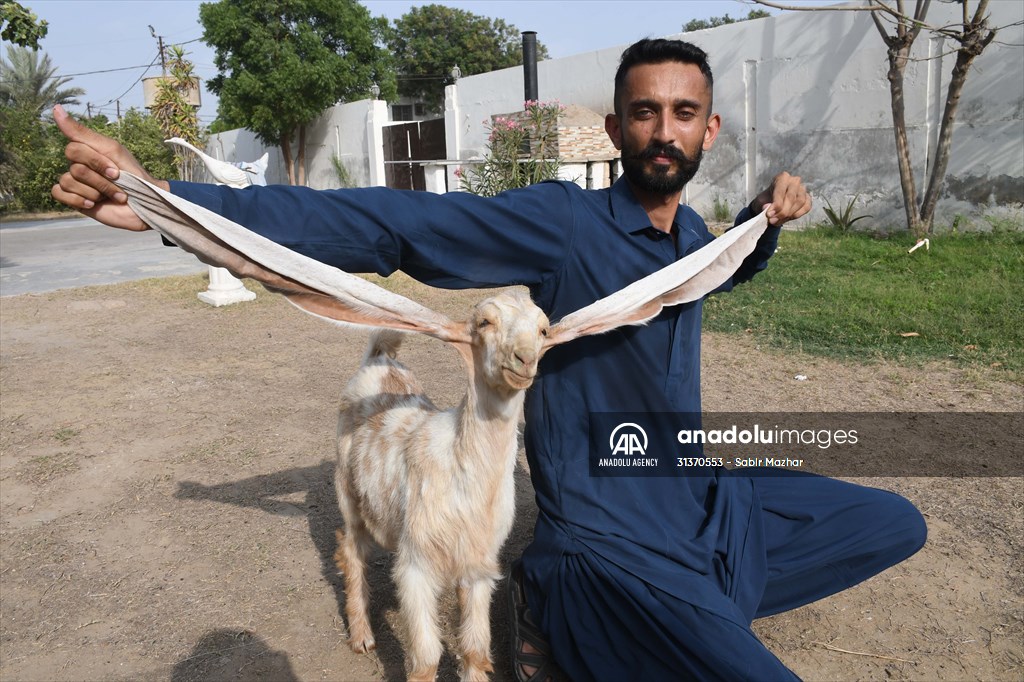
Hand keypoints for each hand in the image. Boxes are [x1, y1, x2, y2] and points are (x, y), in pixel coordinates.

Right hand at [50, 105, 168, 230]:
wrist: (147, 204)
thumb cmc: (133, 175)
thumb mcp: (112, 149)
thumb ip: (82, 133)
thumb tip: (56, 107)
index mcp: (86, 152)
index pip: (73, 149)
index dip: (96, 162)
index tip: (116, 170)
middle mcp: (78, 166)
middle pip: (74, 167)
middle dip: (99, 179)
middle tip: (117, 182)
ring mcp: (76, 183)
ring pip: (68, 182)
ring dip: (96, 192)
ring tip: (113, 196)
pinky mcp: (74, 200)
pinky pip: (58, 193)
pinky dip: (77, 200)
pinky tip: (93, 204)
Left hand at [751, 172, 810, 226]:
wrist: (772, 202)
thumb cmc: (767, 199)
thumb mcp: (761, 201)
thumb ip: (764, 204)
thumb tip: (768, 210)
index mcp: (782, 178)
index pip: (781, 191)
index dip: (776, 204)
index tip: (769, 215)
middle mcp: (794, 181)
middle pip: (791, 198)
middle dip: (782, 212)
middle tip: (772, 220)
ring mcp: (802, 189)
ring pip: (800, 202)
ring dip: (789, 215)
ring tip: (777, 221)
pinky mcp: (808, 198)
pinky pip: (806, 207)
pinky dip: (797, 215)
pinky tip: (787, 218)